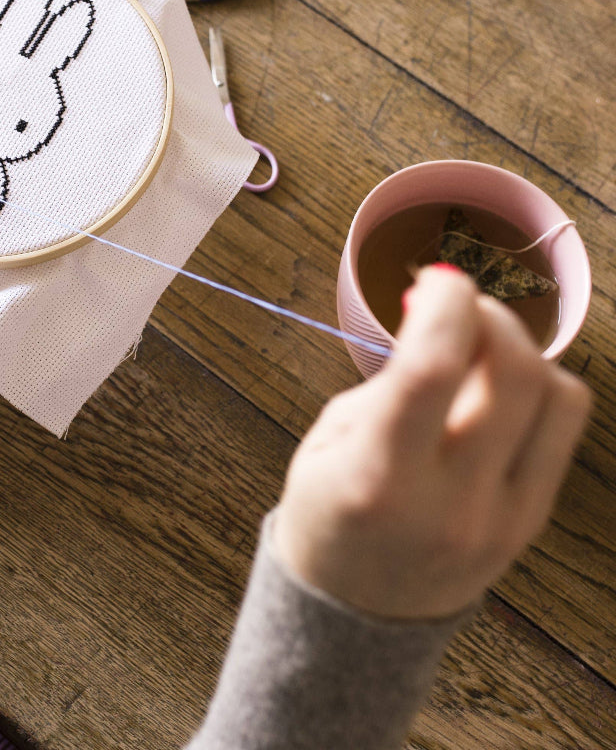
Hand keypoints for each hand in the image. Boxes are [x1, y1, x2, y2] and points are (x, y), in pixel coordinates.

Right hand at [274, 264, 591, 619]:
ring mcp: (503, 516)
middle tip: (457, 304)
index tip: (434, 278)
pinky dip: (537, 390)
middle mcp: (451, 500)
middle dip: (489, 313)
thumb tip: (448, 325)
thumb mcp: (329, 441)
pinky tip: (496, 391)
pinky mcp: (532, 521)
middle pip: (514, 373)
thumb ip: (391, 384)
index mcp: (378, 476)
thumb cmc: (328, 513)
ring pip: (558, 397)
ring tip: (477, 350)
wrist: (355, 612)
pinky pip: (563, 430)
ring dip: (520, 349)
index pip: (431, 369)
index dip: (443, 304)